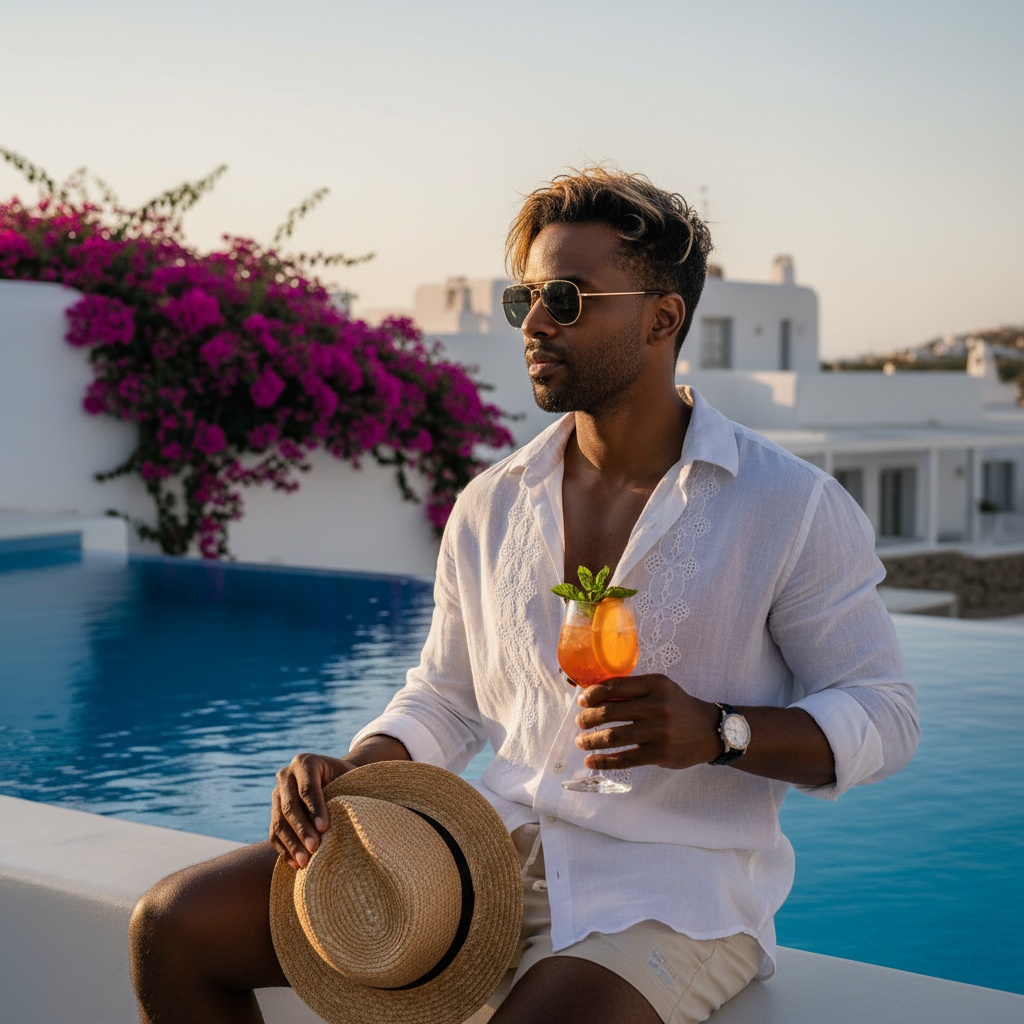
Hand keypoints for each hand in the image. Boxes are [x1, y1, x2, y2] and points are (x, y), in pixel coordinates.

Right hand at [269, 752, 354, 869]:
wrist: (335, 779)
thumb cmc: (348, 779)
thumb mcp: (350, 776)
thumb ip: (349, 788)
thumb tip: (354, 812)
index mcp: (305, 762)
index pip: (307, 788)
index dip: (315, 808)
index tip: (325, 828)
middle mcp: (286, 775)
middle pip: (290, 806)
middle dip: (302, 829)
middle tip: (315, 848)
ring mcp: (276, 794)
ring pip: (278, 822)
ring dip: (291, 844)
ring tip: (305, 861)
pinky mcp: (273, 812)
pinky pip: (273, 834)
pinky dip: (284, 850)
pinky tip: (296, 863)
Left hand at [574, 674, 720, 770]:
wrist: (709, 730)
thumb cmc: (676, 707)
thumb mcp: (659, 689)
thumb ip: (632, 690)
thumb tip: (593, 696)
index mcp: (655, 684)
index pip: (615, 686)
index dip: (593, 694)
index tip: (582, 701)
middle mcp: (658, 705)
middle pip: (611, 711)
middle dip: (588, 718)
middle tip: (580, 722)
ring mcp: (659, 731)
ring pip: (614, 736)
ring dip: (591, 740)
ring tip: (581, 742)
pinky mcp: (660, 754)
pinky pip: (625, 759)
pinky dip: (604, 761)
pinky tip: (591, 762)